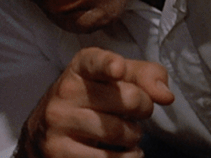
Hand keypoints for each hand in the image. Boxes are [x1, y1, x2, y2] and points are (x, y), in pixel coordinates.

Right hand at [16, 47, 173, 157]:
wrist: (46, 131)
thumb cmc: (92, 101)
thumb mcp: (113, 80)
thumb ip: (144, 76)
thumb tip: (165, 95)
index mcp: (79, 68)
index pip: (94, 62)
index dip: (108, 64)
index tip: (118, 69)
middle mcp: (64, 91)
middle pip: (128, 98)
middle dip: (144, 108)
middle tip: (136, 113)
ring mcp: (58, 122)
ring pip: (119, 132)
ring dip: (134, 137)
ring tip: (125, 134)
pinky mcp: (58, 150)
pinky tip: (121, 153)